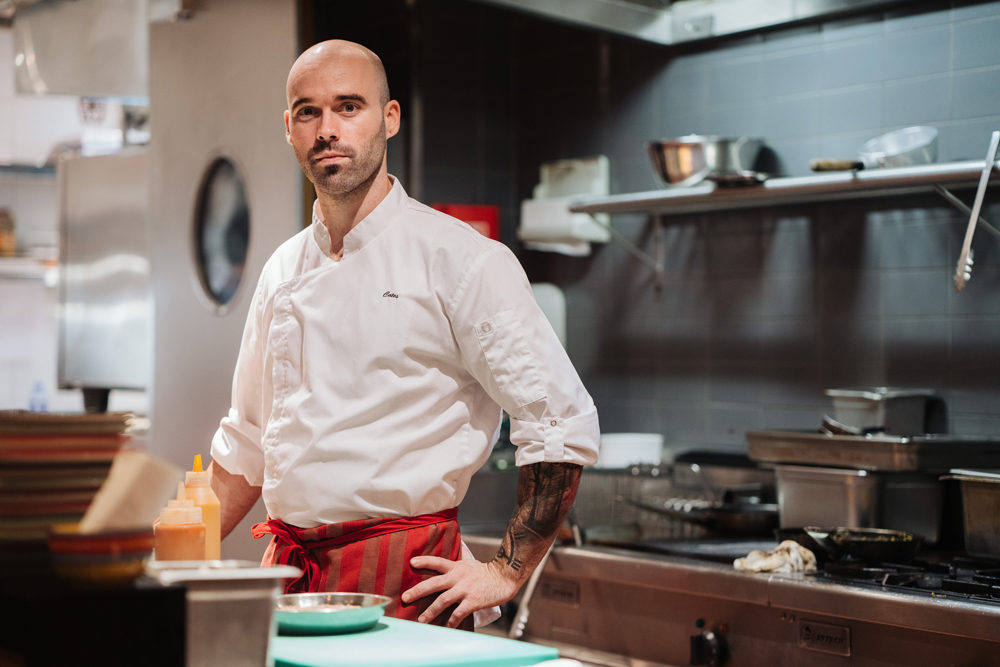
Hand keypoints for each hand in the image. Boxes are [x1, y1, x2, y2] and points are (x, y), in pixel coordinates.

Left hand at [402, 556, 519, 627]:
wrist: (505, 577)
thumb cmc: (487, 572)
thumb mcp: (471, 562)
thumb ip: (461, 558)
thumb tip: (457, 548)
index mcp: (456, 567)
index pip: (437, 562)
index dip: (424, 561)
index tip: (411, 562)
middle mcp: (458, 577)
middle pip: (434, 583)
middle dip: (418, 591)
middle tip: (405, 598)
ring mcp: (465, 589)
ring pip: (443, 601)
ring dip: (430, 612)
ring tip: (420, 620)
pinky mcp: (473, 601)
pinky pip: (458, 613)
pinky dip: (450, 621)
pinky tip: (445, 627)